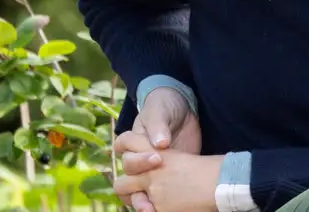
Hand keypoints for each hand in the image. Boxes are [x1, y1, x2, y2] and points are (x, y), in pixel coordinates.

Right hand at [119, 88, 201, 210]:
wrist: (183, 106)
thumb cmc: (165, 106)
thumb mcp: (160, 110)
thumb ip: (158, 125)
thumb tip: (160, 143)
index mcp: (132, 143)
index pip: (125, 156)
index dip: (138, 161)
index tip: (157, 158)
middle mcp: (138, 158)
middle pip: (128, 178)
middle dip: (137, 187)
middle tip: (152, 190)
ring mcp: (152, 169)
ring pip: (138, 190)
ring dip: (142, 201)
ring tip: (151, 209)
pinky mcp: (167, 175)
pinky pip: (158, 192)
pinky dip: (159, 201)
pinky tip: (166, 207)